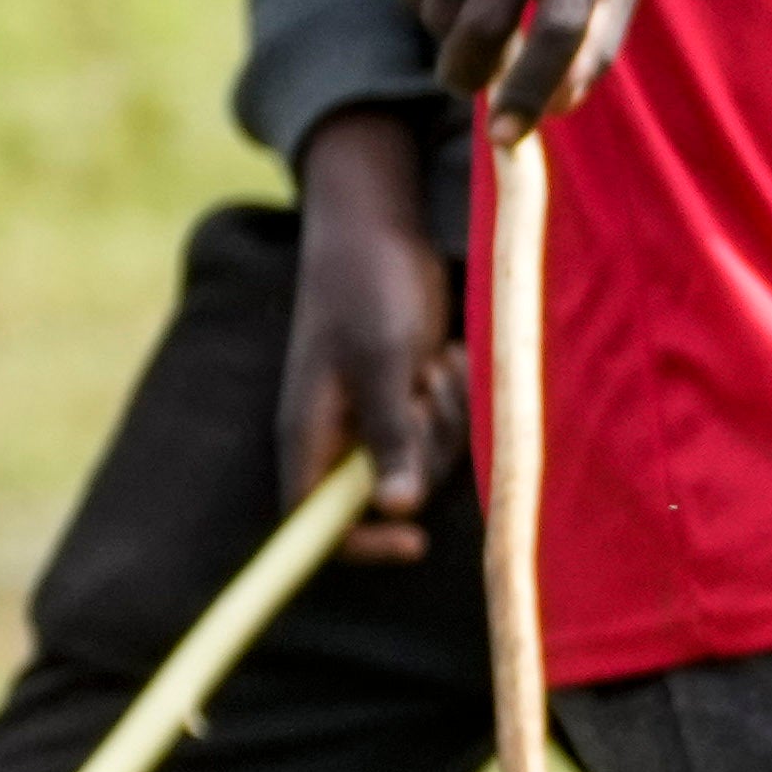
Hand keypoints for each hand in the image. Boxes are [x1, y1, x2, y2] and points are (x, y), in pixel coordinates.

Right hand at [281, 105, 460, 564]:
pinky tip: (449, 353)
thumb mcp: (384, 358)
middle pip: (394, 493)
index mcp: (311, 433)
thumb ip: (390, 432)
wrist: (380, 226)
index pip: (315, 522)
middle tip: (428, 382)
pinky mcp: (412, 399)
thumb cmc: (368, 284)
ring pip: (433, 459)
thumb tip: (394, 507)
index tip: (415, 540)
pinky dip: (460, 396)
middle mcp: (342, 435)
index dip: (361, 545)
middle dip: (427, 445)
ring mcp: (379, 417)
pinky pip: (451, 427)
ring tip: (437, 358)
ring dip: (449, 413)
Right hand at [380, 0, 637, 128]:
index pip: (564, 27)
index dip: (532, 89)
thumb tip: (561, 105)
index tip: (508, 135)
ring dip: (444, 28)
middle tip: (462, 82)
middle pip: (488, 24)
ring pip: (441, 6)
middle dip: (468, 72)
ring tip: (462, 2)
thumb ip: (599, 33)